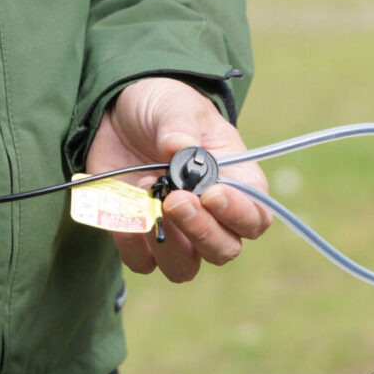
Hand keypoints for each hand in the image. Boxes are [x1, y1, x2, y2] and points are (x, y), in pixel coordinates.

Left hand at [85, 77, 271, 281]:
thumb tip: (178, 147)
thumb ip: (180, 126)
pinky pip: (140, 261)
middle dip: (201, 230)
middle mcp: (209, 216)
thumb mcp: (176, 105)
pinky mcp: (137, 236)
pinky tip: (125, 203)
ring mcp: (174, 230)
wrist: (118, 111)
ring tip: (149, 198)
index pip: (255, 218)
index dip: (239, 215)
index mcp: (234, 183)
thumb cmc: (164, 107)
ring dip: (168, 244)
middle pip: (223, 250)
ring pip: (183, 268)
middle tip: (175, 198)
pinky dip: (131, 241)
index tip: (212, 194)